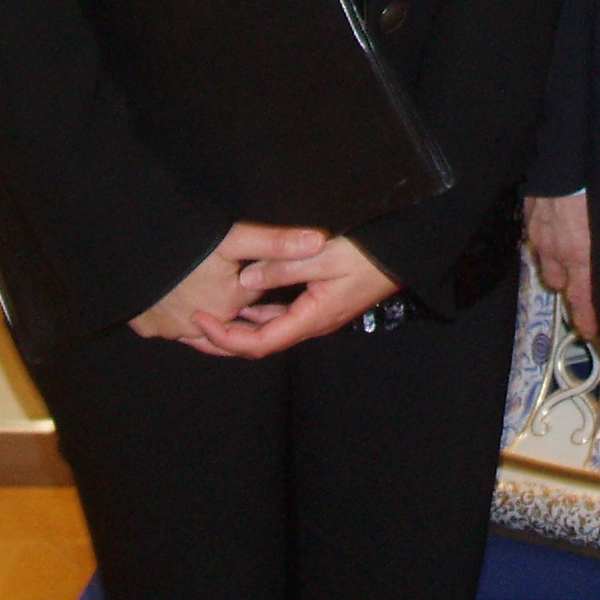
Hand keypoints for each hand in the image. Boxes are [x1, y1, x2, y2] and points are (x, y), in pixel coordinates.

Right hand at [130, 223, 324, 354]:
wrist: (122, 248)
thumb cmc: (182, 243)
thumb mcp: (233, 237)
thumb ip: (276, 242)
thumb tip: (319, 241)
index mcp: (229, 304)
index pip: (255, 294)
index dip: (258, 276)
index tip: (252, 260)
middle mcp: (204, 325)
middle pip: (231, 315)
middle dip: (237, 298)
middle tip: (229, 274)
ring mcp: (173, 330)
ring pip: (202, 327)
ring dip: (211, 315)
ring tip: (213, 290)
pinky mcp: (149, 328)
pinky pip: (173, 327)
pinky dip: (181, 317)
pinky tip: (182, 298)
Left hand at [192, 235, 399, 358]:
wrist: (403, 257)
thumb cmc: (367, 257)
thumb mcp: (323, 256)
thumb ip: (282, 267)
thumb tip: (246, 280)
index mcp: (309, 319)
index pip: (258, 343)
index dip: (225, 337)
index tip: (200, 320)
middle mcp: (311, 325)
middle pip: (261, 343)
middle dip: (226, 337)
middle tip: (196, 322)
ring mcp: (317, 318)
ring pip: (272, 331)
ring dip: (242, 327)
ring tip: (214, 315)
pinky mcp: (321, 307)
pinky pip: (283, 318)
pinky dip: (260, 315)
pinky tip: (249, 300)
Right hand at [524, 192, 596, 338]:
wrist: (571, 155)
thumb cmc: (598, 185)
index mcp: (580, 254)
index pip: (581, 296)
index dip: (585, 316)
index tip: (588, 329)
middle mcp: (555, 248)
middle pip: (558, 282)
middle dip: (568, 282)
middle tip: (582, 277)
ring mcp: (539, 231)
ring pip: (545, 259)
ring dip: (556, 259)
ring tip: (569, 249)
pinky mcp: (530, 212)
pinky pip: (536, 234)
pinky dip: (545, 235)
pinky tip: (557, 224)